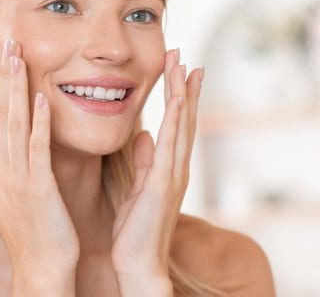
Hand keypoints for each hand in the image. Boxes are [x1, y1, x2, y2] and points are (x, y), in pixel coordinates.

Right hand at [0, 38, 77, 294]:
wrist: (40, 268)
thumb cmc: (32, 230)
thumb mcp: (9, 192)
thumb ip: (2, 162)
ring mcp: (14, 179)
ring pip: (12, 125)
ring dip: (13, 89)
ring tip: (15, 56)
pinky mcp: (38, 189)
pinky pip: (37, 149)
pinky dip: (38, 123)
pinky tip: (40, 98)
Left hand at [110, 49, 203, 292]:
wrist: (138, 264)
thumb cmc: (136, 232)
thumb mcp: (137, 190)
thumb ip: (143, 162)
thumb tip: (145, 136)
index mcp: (168, 167)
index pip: (176, 123)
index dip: (178, 94)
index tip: (178, 67)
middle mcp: (176, 167)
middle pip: (184, 118)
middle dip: (184, 85)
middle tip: (183, 54)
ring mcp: (173, 175)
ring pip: (181, 126)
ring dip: (182, 94)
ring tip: (183, 65)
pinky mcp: (163, 184)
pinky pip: (170, 146)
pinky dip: (175, 120)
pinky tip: (176, 100)